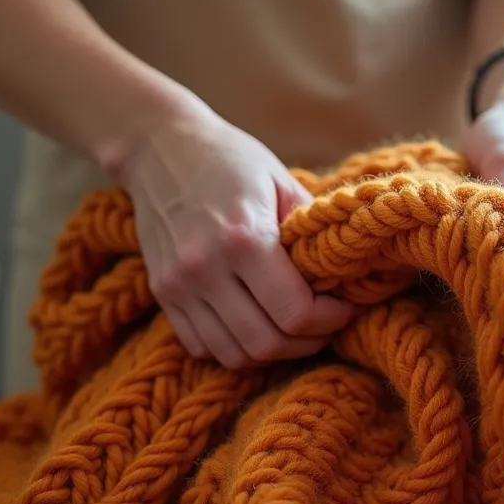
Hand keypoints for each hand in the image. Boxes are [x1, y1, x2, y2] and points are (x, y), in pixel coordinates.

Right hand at [120, 108, 354, 367]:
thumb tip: (344, 271)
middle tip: (325, 325)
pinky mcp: (161, 294)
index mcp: (244, 238)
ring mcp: (178, 285)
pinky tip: (254, 324)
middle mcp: (205, 268)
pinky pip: (201, 346)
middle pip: (266, 343)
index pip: (296, 313)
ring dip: (272, 352)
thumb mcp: (281, 181)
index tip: (345, 307)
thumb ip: (311, 230)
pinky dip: (234, 348)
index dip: (331, 320)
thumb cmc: (230, 159)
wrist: (158, 148)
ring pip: (234, 355)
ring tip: (292, 330)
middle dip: (307, 343)